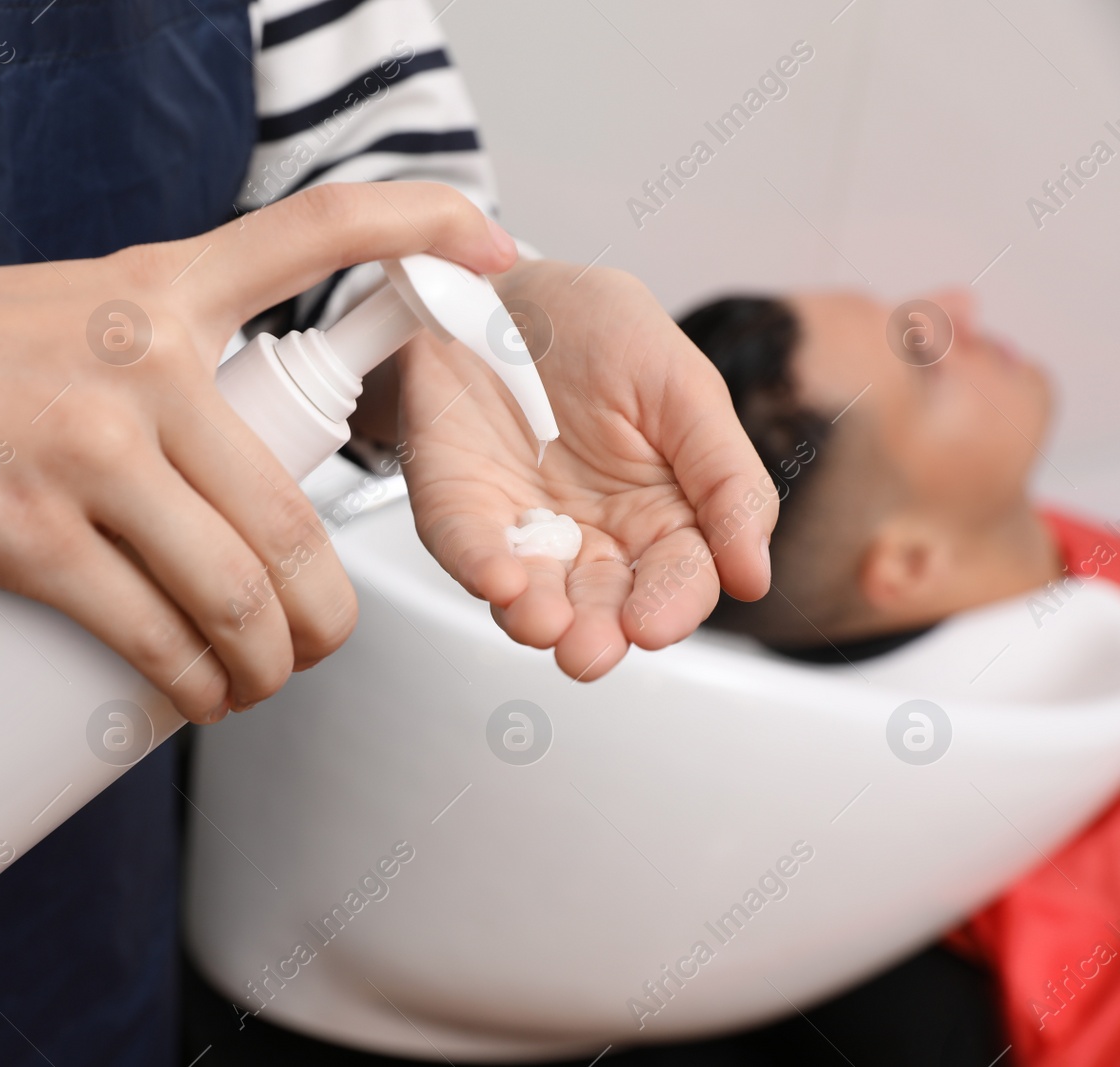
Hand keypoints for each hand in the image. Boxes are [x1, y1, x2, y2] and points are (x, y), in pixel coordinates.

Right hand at [0, 183, 517, 720]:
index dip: (423, 227)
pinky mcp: (26, 530)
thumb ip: (146, 370)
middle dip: (327, 613)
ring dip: (266, 669)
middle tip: (312, 648)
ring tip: (250, 688)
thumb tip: (210, 483)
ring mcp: (89, 444)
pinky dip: (188, 686)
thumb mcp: (56, 315)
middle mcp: (145, 357)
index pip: (316, 229)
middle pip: (300, 513)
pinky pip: (152, 632)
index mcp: (158, 287)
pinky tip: (190, 701)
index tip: (493, 241)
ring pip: (241, 590)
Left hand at [396, 258, 775, 679]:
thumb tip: (754, 574)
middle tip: (591, 648)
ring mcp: (523, 530)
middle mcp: (593, 536)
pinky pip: (468, 549)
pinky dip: (481, 568)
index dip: (669, 606)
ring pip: (536, 596)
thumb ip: (726, 478)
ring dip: (537, 617)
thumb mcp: (682, 385)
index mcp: (662, 511)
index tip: (654, 625)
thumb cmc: (594, 327)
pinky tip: (500, 580)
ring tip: (542, 622)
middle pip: (605, 604)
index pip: (678, 578)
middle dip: (597, 632)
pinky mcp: (460, 511)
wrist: (498, 284)